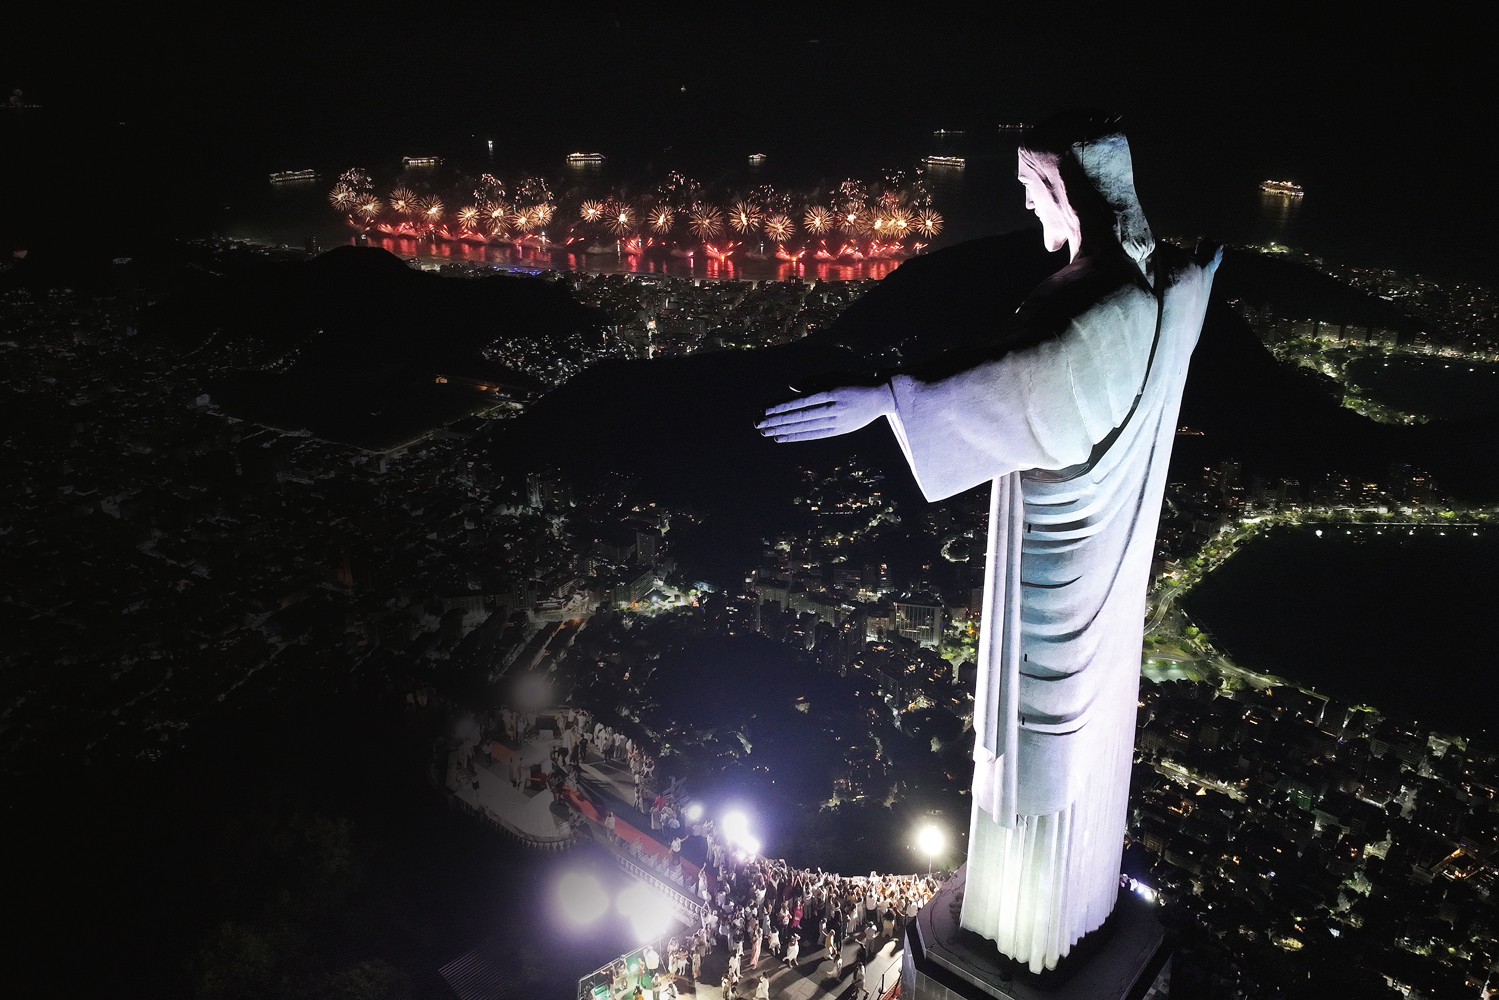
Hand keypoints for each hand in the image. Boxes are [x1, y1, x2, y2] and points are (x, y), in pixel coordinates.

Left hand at [756, 384, 894, 441]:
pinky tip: (782, 436)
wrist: (879, 398)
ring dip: (783, 429)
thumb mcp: (834, 376)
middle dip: (776, 420)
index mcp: (830, 392)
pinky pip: (813, 434)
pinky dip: (796, 436)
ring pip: (804, 427)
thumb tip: (791, 389)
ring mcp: (835, 421)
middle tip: (758, 423)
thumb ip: (812, 382)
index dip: (782, 407)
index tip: (765, 410)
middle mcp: (832, 408)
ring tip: (765, 431)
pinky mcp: (837, 430)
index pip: (801, 402)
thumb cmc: (852, 383)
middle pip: (799, 417)